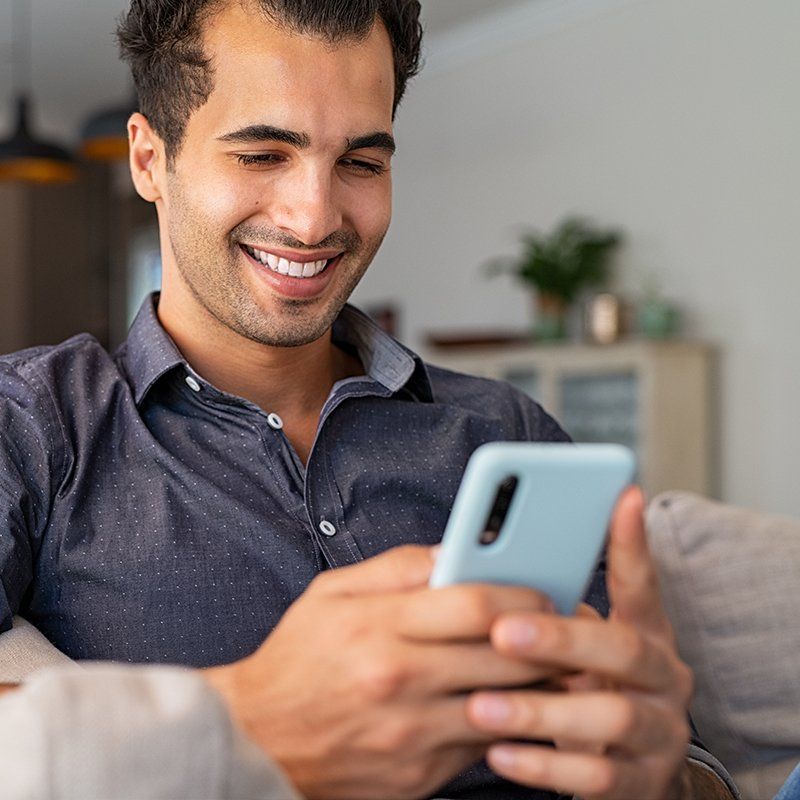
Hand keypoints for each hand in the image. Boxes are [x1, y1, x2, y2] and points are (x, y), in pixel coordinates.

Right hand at [204, 545, 555, 799]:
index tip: (543, 590)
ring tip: (560, 665)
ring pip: (508, 708)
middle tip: (571, 626)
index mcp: (378, 628)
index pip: (475, 604)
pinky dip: (510, 725)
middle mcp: (400, 682)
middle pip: (506, 657)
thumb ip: (396, 568)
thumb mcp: (330, 594)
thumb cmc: (295, 659)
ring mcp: (412, 736)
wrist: (256, 742)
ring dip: (544, 686)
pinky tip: (518, 704)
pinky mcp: (419, 777)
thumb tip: (455, 551)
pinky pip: (486, 748)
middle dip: (550, 639)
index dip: (523, 594)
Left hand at [466, 487, 694, 799]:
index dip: (632, 542)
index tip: (622, 496)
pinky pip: (598, 778)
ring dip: (541, 710)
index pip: (642, 583)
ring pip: (610, 717)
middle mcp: (663, 677)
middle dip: (561, 638)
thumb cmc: (583, 687)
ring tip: (481, 705)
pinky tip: (498, 752)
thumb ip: (548, 612)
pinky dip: (543, 764)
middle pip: (623, 649)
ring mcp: (660, 733)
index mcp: (646, 633)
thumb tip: (478, 569)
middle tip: (503, 631)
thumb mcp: (576, 646)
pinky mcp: (643, 783)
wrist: (626, 770)